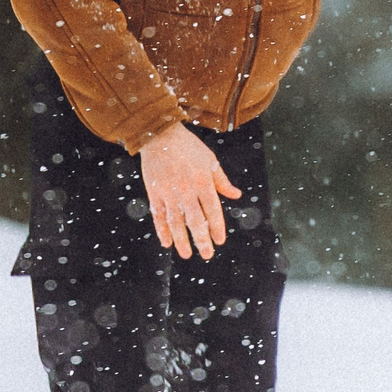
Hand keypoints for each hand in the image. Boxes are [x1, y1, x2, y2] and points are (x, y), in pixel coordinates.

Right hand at [139, 123, 240, 259]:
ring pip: (176, 222)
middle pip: (195, 220)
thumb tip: (236, 195)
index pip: (212, 210)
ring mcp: (169, 193)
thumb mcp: (210, 160)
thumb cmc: (188, 147)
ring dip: (182, 240)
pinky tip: (167, 243)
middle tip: (207, 255)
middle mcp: (186, 190)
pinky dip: (162, 230)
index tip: (219, 241)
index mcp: (203, 182)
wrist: (160, 136)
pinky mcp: (154, 193)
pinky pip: (159, 216)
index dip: (216, 227)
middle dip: (201, 240)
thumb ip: (222, 181)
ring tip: (187, 254)